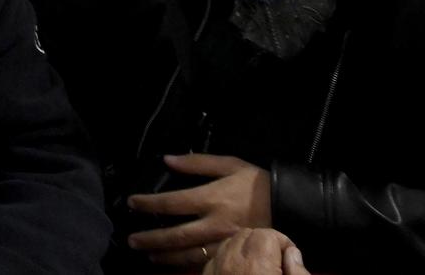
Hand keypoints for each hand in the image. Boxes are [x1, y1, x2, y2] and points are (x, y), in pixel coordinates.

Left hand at [128, 155, 272, 268]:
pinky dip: (188, 265)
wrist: (292, 206)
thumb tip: (168, 160)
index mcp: (212, 198)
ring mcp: (225, 242)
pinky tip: (175, 263)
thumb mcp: (230, 164)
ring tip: (148, 255)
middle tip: (132, 240)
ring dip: (165, 256)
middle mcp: (215, 223)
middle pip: (176, 235)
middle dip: (151, 239)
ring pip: (189, 254)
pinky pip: (207, 262)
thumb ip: (197, 163)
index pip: (172, 203)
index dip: (149, 204)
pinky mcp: (234, 253)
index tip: (133, 203)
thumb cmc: (258, 183)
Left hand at [202, 229, 307, 274]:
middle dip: (261, 242)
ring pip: (227, 243)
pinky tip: (238, 271)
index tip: (289, 256)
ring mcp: (216, 271)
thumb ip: (298, 271)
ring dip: (242, 248)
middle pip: (245, 234)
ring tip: (256, 265)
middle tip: (274, 261)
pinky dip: (226, 259)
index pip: (266, 234)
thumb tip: (292, 253)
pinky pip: (214, 259)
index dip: (281, 242)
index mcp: (256, 266)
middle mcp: (232, 265)